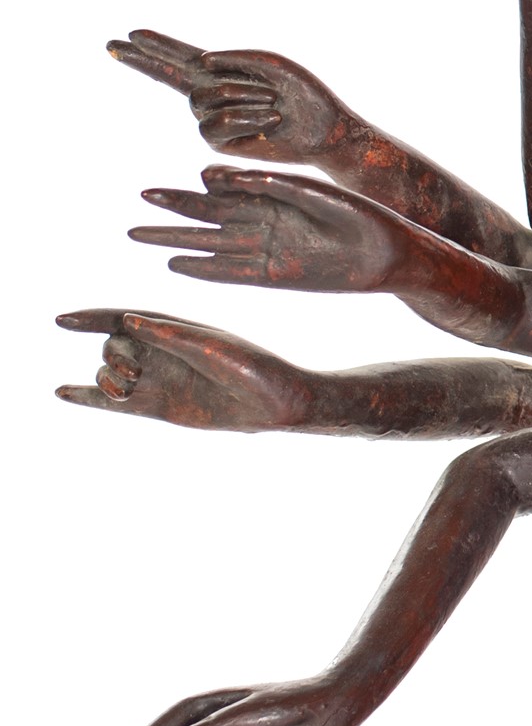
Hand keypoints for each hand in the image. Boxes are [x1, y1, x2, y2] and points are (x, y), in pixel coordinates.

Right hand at [55, 309, 319, 429]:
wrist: (276, 404)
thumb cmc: (250, 367)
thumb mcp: (211, 347)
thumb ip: (169, 336)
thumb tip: (128, 320)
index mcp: (173, 329)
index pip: (122, 319)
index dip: (90, 319)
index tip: (60, 320)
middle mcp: (161, 352)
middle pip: (113, 347)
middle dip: (112, 356)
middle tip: (133, 373)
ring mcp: (158, 380)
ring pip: (111, 374)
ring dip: (106, 380)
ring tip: (127, 390)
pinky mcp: (159, 407)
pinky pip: (114, 403)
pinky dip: (87, 398)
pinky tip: (61, 392)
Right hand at [109, 28, 355, 160]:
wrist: (322, 132)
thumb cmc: (303, 96)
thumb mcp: (273, 65)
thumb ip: (236, 56)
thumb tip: (200, 61)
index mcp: (224, 73)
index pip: (183, 58)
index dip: (156, 47)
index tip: (128, 36)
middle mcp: (212, 95)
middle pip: (168, 74)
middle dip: (143, 58)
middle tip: (113, 42)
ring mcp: (213, 119)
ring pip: (204, 99)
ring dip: (243, 96)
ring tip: (273, 103)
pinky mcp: (220, 142)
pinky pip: (216, 123)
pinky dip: (246, 118)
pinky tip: (270, 121)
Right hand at [130, 165, 424, 292]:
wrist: (392, 255)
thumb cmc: (363, 217)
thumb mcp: (318, 196)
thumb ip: (275, 186)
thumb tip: (229, 175)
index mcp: (276, 195)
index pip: (223, 191)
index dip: (189, 190)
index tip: (157, 188)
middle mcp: (266, 222)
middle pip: (209, 216)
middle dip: (173, 211)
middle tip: (137, 205)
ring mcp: (267, 250)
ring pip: (213, 244)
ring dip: (178, 241)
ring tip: (141, 234)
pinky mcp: (275, 276)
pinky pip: (232, 273)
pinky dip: (205, 269)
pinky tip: (176, 265)